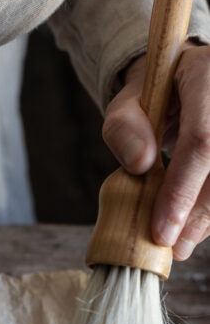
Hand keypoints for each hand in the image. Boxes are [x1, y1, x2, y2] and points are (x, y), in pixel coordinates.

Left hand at [102, 41, 209, 259]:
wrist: (184, 84)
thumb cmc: (153, 97)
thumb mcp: (126, 103)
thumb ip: (123, 127)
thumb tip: (140, 164)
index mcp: (205, 75)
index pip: (201, 141)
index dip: (182, 190)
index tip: (161, 231)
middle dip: (199, 213)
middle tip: (173, 247)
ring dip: (209, 218)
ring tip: (181, 243)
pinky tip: (195, 227)